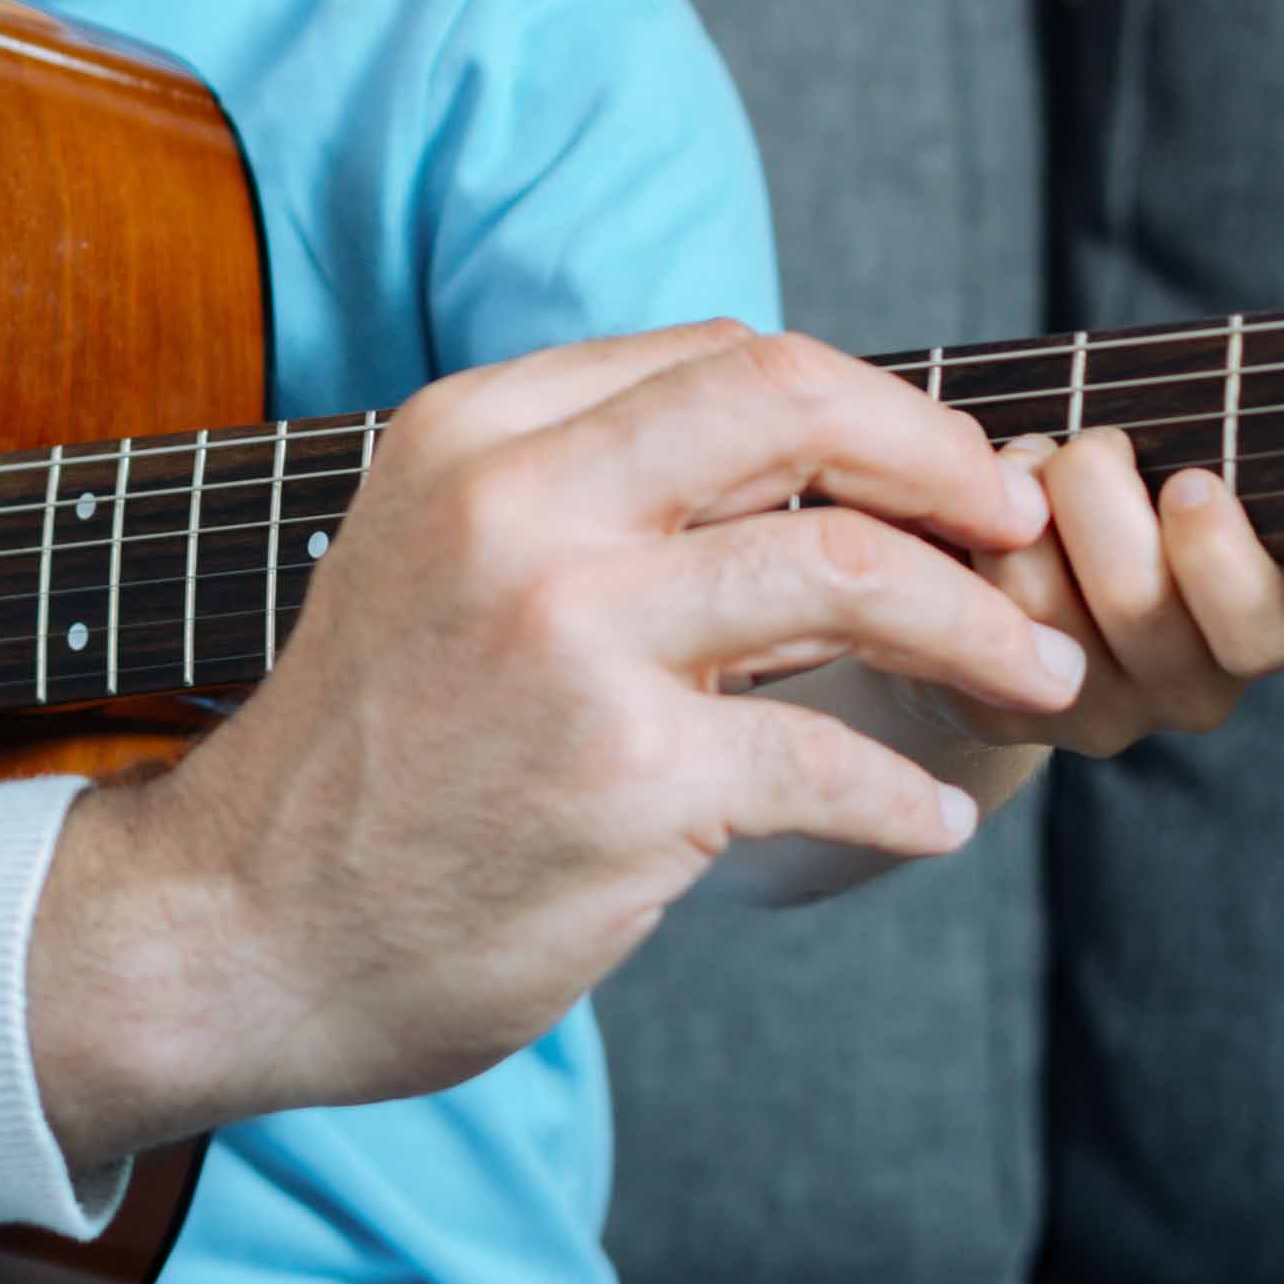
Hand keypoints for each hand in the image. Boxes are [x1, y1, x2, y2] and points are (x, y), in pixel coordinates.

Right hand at [21, 324, 1089, 1169]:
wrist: (240, 927)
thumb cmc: (372, 758)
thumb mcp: (444, 562)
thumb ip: (592, 500)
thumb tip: (814, 470)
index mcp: (477, 435)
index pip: (722, 355)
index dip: (870, 403)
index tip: (948, 472)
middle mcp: (520, 507)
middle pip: (795, 404)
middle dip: (947, 461)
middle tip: (1025, 530)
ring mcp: (572, 638)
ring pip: (847, 569)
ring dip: (981, 629)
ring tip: (1044, 679)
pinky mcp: (624, 779)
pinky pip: (834, 761)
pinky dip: (913, 795)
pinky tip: (934, 820)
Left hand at [948, 429, 1283, 753]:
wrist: (1035, 577)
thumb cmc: (1124, 496)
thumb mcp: (1178, 470)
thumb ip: (1188, 452)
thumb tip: (1142, 420)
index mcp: (1254, 629)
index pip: (1259, 623)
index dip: (1220, 553)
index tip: (1188, 481)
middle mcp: (1183, 691)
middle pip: (1134, 600)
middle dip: (1094, 490)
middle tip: (1084, 444)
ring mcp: (1093, 715)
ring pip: (1039, 609)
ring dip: (1020, 509)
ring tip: (1022, 460)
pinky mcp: (1001, 717)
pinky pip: (969, 625)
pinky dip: (962, 545)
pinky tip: (968, 513)